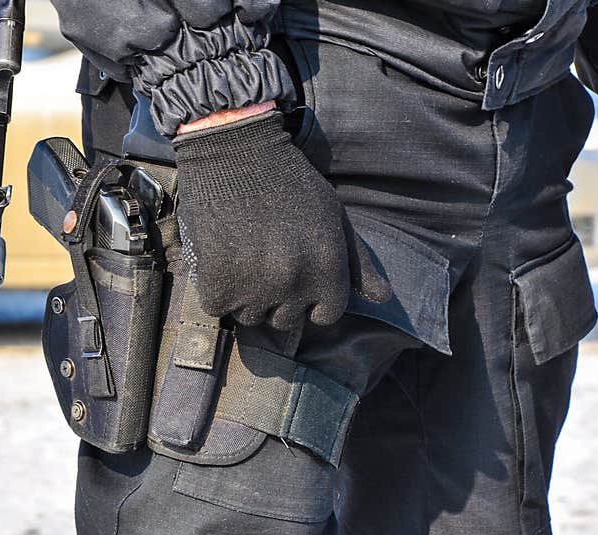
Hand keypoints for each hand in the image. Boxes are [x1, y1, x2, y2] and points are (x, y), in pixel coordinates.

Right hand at [173, 110, 390, 331]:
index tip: (298, 276)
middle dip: (279, 298)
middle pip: (287, 320)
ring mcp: (255, 288)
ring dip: (247, 295)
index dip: (312, 299)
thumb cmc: (291, 182)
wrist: (235, 151)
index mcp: (327, 270)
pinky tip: (222, 255)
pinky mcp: (217, 285)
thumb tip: (381, 299)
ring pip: (251, 316)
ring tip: (244, 255)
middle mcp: (294, 284)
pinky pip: (218, 306)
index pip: (326, 315)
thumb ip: (358, 262)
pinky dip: (216, 287)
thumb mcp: (335, 217)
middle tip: (267, 260)